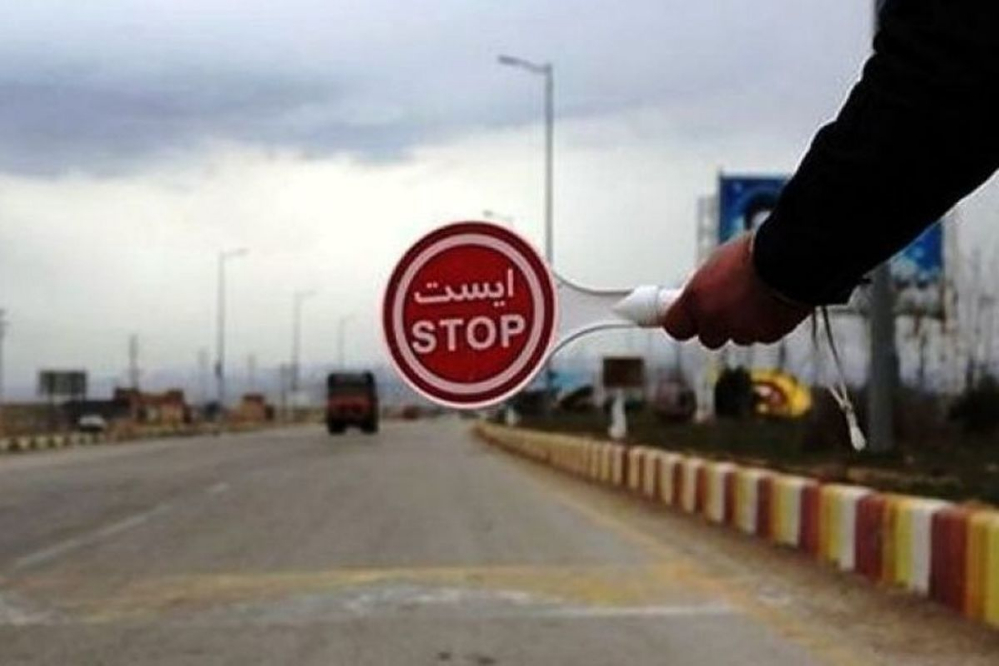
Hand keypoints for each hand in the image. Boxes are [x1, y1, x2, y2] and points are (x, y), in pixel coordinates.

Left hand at [662, 234, 810, 348]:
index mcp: (695, 299)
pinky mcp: (767, 336)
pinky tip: (771, 304)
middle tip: (727, 306)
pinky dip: (765, 325)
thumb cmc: (756, 251)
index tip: (686, 318)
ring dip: (743, 325)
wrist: (793, 257)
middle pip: (708, 337)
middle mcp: (714, 320)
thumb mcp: (718, 263)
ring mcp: (741, 331)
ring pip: (737, 337)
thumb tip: (702, 294)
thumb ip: (706, 286)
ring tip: (755, 299)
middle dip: (716, 325)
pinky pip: (761, 335)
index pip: (675, 327)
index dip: (683, 322)